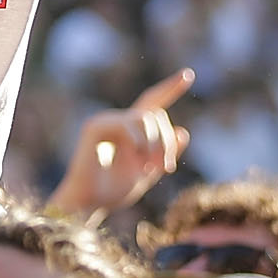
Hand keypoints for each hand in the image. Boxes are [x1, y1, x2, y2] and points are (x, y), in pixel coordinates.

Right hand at [46, 68, 195, 218]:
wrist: (89, 203)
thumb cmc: (114, 192)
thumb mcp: (149, 173)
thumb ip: (165, 154)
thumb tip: (183, 132)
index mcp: (132, 130)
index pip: (153, 102)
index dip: (170, 88)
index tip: (188, 74)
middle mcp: (119, 121)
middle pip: (156, 114)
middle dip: (166, 141)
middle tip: (167, 167)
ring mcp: (106, 121)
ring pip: (145, 118)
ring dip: (155, 144)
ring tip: (149, 168)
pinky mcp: (95, 126)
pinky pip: (127, 124)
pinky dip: (138, 142)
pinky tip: (136, 158)